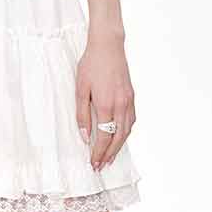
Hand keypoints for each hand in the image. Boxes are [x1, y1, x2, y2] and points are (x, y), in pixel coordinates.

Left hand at [75, 32, 135, 171]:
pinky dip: (125, 132)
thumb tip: (85, 136)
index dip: (98, 153)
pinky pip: (131, 120)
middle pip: (117, 138)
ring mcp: (129, 101)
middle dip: (109, 154)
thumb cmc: (91, 64)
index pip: (104, 137)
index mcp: (107, 105)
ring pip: (127, 131)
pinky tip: (120, 136)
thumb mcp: (80, 89)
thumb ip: (82, 115)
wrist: (108, 46)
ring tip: (110, 156)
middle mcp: (121, 105)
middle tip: (101, 166)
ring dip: (119, 146)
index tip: (94, 163)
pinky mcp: (132, 96)